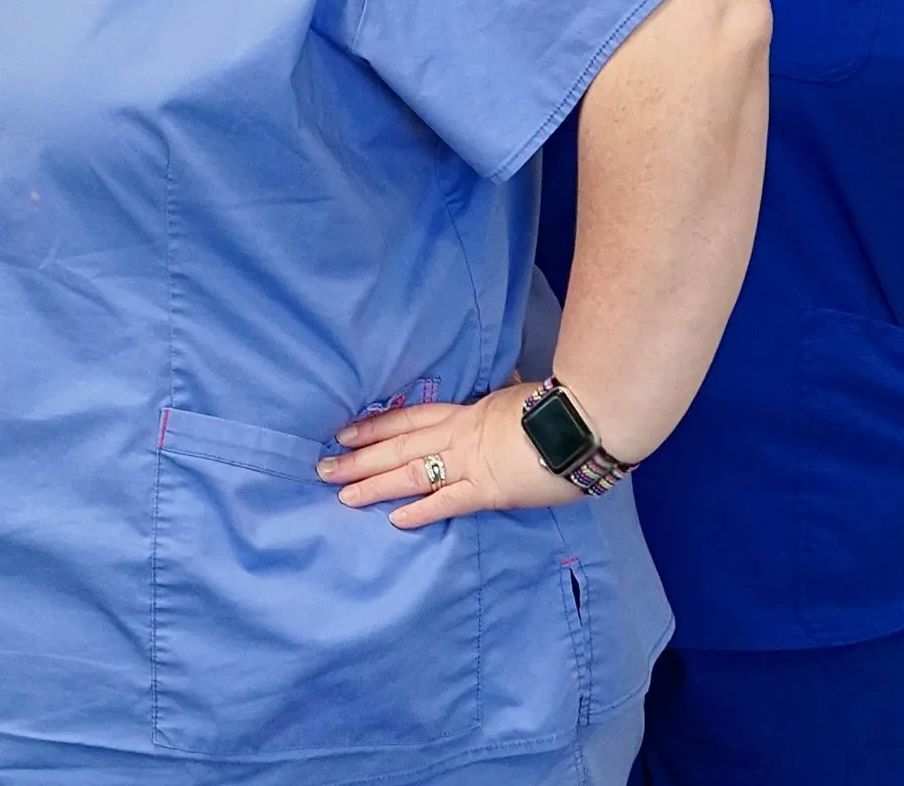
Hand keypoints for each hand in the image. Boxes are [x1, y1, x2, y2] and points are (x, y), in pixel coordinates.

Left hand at [316, 385, 571, 529]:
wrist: (582, 420)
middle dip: (358, 458)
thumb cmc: (558, 406)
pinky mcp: (490, 490)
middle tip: (322, 469)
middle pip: (398, 446)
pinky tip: (394, 520)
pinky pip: (449, 501)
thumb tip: (509, 383)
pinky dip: (421, 511)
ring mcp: (471, 463)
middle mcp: (458, 437)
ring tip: (342, 495)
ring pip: (412, 473)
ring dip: (375, 485)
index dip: (374, 426)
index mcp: (466, 413)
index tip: (343, 433)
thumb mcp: (520, 394)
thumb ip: (506, 395)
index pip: (408, 418)